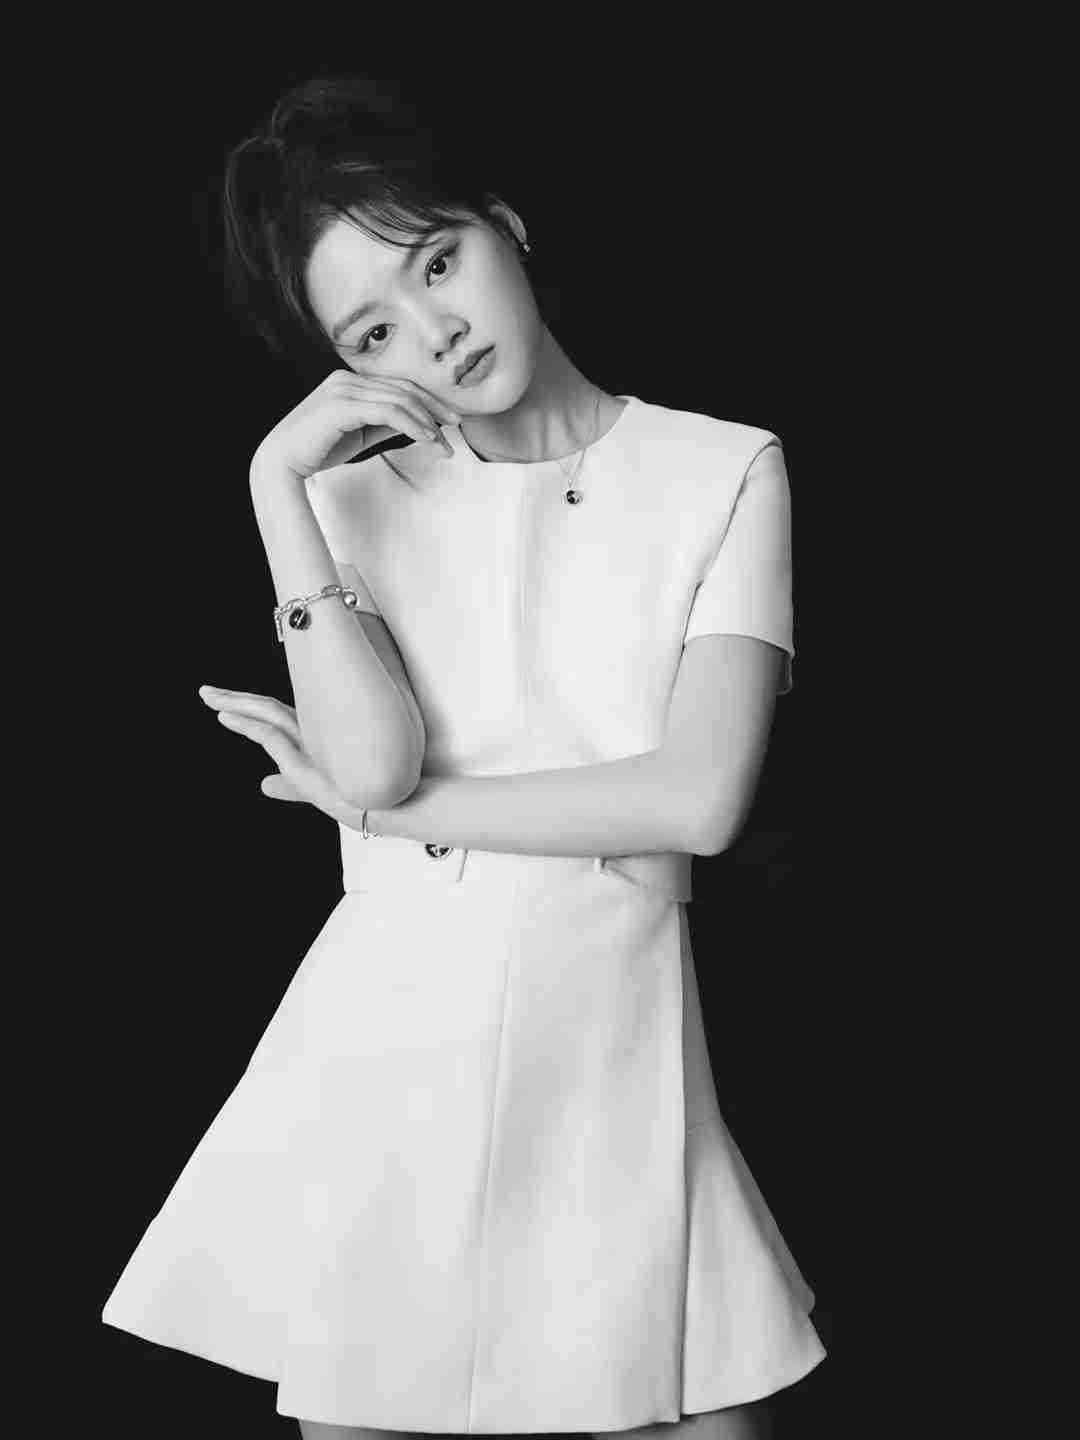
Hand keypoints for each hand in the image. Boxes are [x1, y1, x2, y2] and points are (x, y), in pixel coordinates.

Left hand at [198, 684, 361, 824]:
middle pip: (269, 708)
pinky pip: (270, 735)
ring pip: (268, 714)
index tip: (227, 705)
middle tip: (207, 692)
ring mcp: (313, 743)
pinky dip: (246, 724)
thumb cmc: (368, 798)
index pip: (279, 716)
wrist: (399, 805)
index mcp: (318, 738)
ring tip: (209, 697)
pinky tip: (225, 718)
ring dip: (235, 704)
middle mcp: (315, 733)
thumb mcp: (315, 790)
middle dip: (237, 700)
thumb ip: (289, 787)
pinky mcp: (307, 760)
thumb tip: (263, 784)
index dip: (252, 709)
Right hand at [250, 370, 462, 483]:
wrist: (282, 461)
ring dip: (426, 421)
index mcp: (349, 381)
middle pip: (402, 389)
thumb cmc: (318, 449)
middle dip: (433, 408)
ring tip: (443, 442)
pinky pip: (387, 411)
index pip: (397, 386)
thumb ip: (383, 424)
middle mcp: (346, 379)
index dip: (426, 401)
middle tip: (456, 425)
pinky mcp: (342, 405)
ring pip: (398, 399)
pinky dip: (411, 424)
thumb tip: (415, 424)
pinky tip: (426, 438)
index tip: (448, 419)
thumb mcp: (359, 434)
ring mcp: (343, 389)